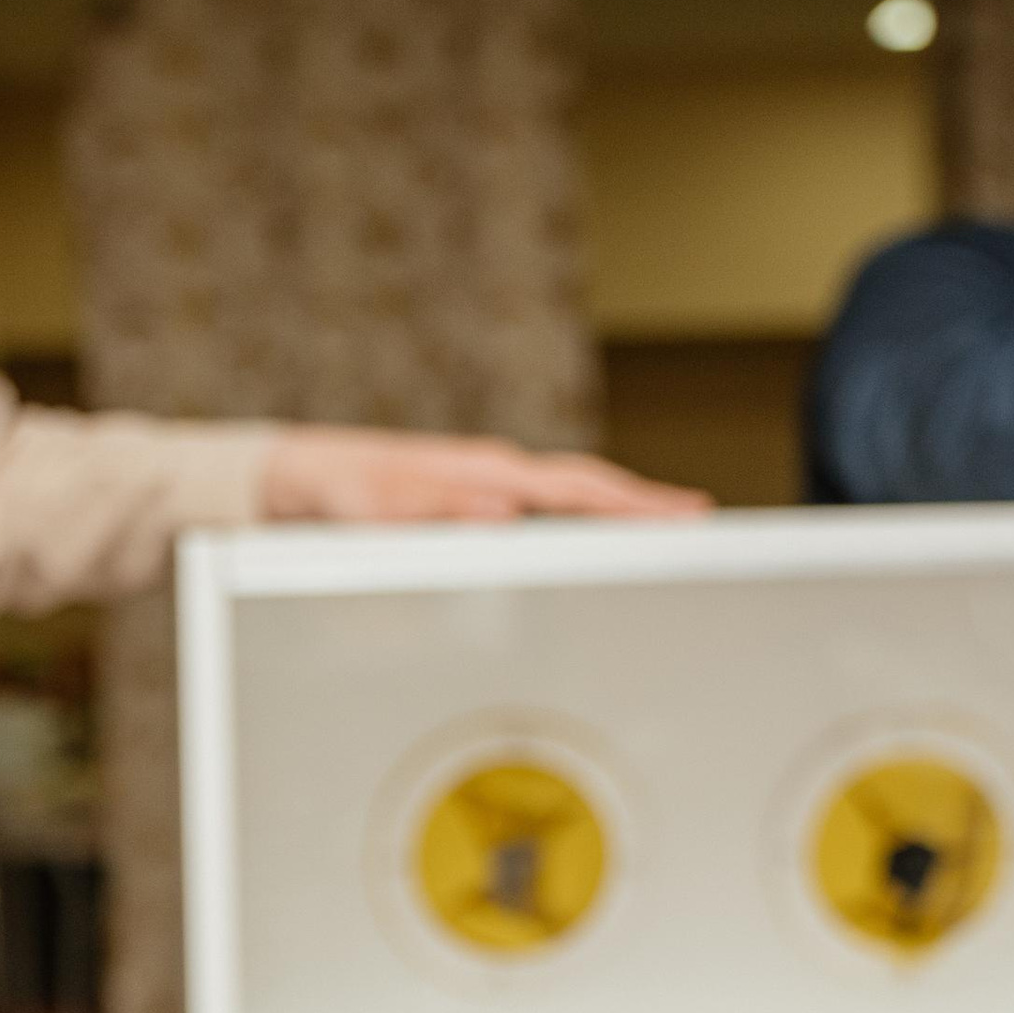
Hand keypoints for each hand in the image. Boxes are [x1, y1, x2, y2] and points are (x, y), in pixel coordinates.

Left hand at [259, 424, 709, 522]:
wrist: (312, 475)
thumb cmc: (344, 491)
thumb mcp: (383, 506)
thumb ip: (442, 510)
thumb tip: (506, 515)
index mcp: (484, 472)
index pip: (575, 488)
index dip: (631, 504)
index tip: (679, 515)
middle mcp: (496, 474)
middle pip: (588, 486)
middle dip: (646, 504)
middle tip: (700, 520)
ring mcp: (492, 486)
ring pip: (571, 497)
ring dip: (619, 512)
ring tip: (669, 529)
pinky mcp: (481, 502)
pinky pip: (546, 511)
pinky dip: (583, 520)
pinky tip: (601, 540)